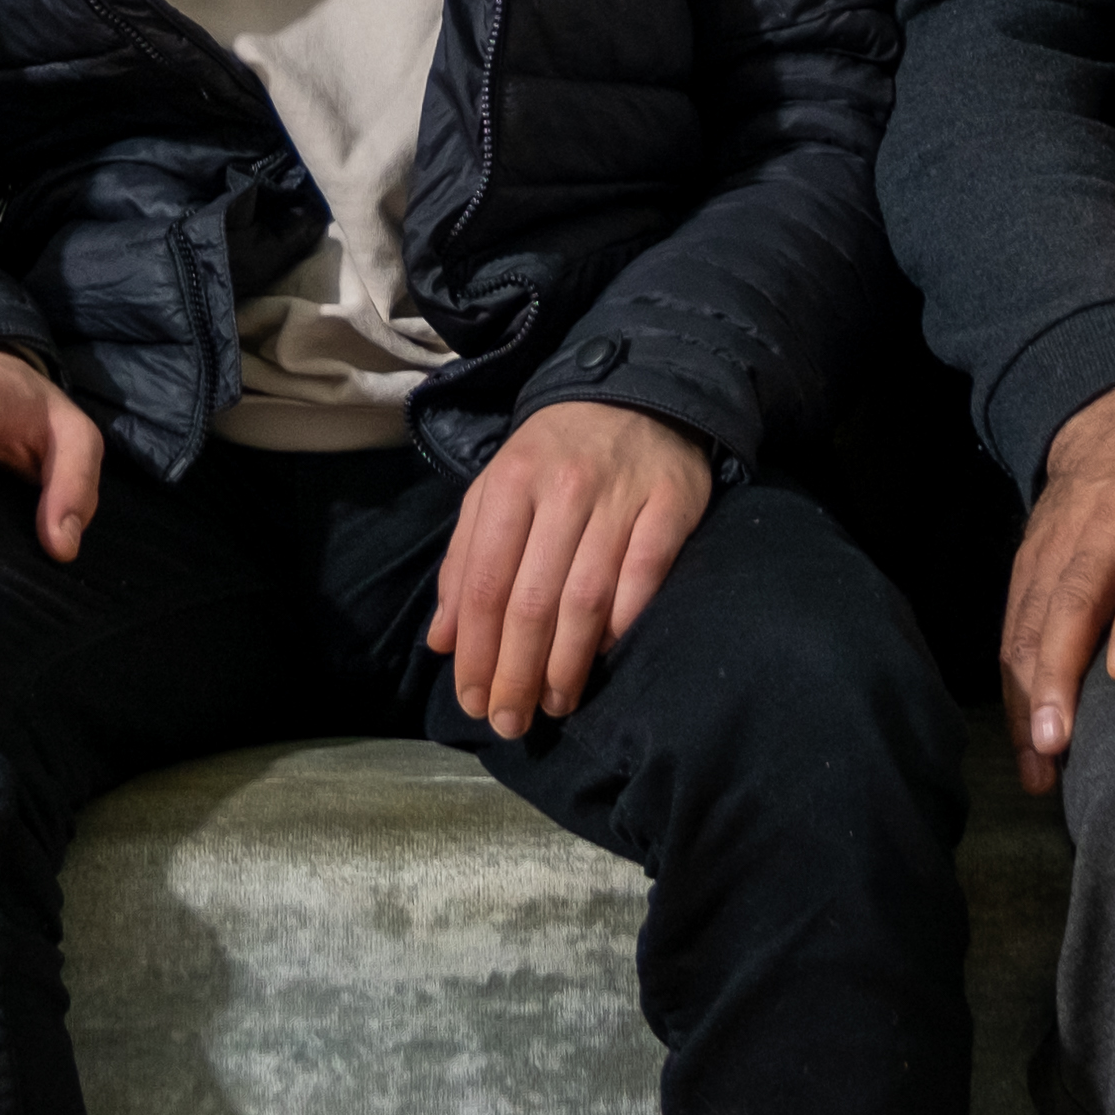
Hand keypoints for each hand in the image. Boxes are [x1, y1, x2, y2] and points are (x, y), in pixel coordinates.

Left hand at [425, 402, 716, 735]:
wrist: (635, 393)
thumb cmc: (554, 456)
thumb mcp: (496, 492)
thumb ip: (465, 563)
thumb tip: (443, 641)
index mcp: (510, 483)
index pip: (485, 583)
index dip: (476, 652)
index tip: (472, 701)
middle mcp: (563, 489)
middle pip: (532, 601)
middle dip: (517, 673)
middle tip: (511, 721)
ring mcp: (620, 496)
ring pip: (586, 599)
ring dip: (567, 665)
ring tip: (556, 704)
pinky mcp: (671, 503)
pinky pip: (644, 577)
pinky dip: (623, 624)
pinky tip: (605, 656)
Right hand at [1005, 378, 1114, 796]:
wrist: (1114, 422)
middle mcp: (1100, 531)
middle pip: (1073, 600)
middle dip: (1060, 670)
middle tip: (1059, 738)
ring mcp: (1057, 549)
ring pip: (1035, 619)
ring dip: (1030, 689)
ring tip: (1040, 757)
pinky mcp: (1029, 565)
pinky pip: (1014, 624)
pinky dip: (1013, 684)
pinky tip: (1026, 742)